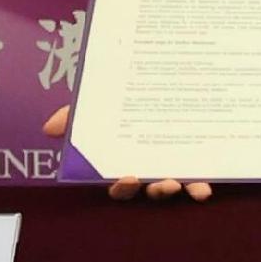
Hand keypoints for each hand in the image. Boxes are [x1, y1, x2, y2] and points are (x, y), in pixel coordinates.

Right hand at [45, 104, 210, 202]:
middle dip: (157, 191)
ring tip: (192, 186)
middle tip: (164, 183)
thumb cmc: (132, 95)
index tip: (128, 178)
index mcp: (129, 160)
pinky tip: (211, 184)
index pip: (122, 184)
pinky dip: (209, 182)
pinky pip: (210, 174)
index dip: (123, 187)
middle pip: (154, 190)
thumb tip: (49, 128)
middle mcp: (156, 166)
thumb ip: (76, 115)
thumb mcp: (102, 102)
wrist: (175, 69)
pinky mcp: (209, 158)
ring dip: (187, 190)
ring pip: (184, 186)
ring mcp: (184, 163)